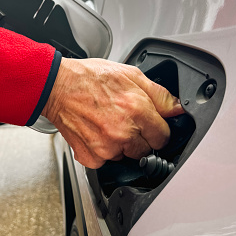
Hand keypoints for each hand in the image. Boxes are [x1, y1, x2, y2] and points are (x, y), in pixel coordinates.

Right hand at [42, 58, 183, 168]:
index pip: (164, 137)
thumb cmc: (90, 78)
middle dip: (140, 138)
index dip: (157, 129)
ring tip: (107, 123)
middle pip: (147, 150)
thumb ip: (159, 95)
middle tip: (125, 120)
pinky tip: (96, 132)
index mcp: (137, 110)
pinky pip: (106, 161)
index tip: (149, 125)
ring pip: (126, 156)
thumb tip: (178, 109)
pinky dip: (103, 151)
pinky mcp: (92, 157)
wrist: (57, 86)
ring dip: (121, 145)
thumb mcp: (130, 75)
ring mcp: (107, 147)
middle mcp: (124, 132)